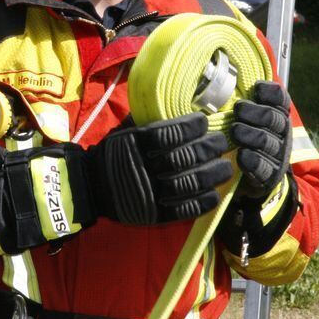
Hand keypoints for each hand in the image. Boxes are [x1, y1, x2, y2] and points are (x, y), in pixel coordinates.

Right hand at [86, 112, 231, 224]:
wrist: (92, 186)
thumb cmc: (113, 153)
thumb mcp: (124, 131)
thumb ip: (147, 120)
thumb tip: (180, 105)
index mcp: (133, 143)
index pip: (167, 134)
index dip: (190, 127)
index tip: (205, 122)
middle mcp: (141, 167)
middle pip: (183, 158)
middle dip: (208, 148)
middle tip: (223, 142)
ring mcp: (148, 192)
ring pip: (188, 183)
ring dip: (212, 175)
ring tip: (226, 167)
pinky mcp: (153, 214)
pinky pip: (183, 209)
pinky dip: (202, 201)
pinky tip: (214, 193)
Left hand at [232, 81, 291, 198]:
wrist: (259, 176)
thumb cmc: (247, 136)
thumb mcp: (247, 115)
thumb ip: (241, 96)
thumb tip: (222, 66)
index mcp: (278, 114)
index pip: (280, 98)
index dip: (270, 92)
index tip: (256, 88)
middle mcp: (282, 133)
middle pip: (274, 118)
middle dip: (255, 112)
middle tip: (238, 110)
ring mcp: (278, 155)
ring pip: (266, 141)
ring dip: (249, 134)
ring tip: (235, 130)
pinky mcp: (270, 175)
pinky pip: (263, 167)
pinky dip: (251, 160)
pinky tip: (241, 154)